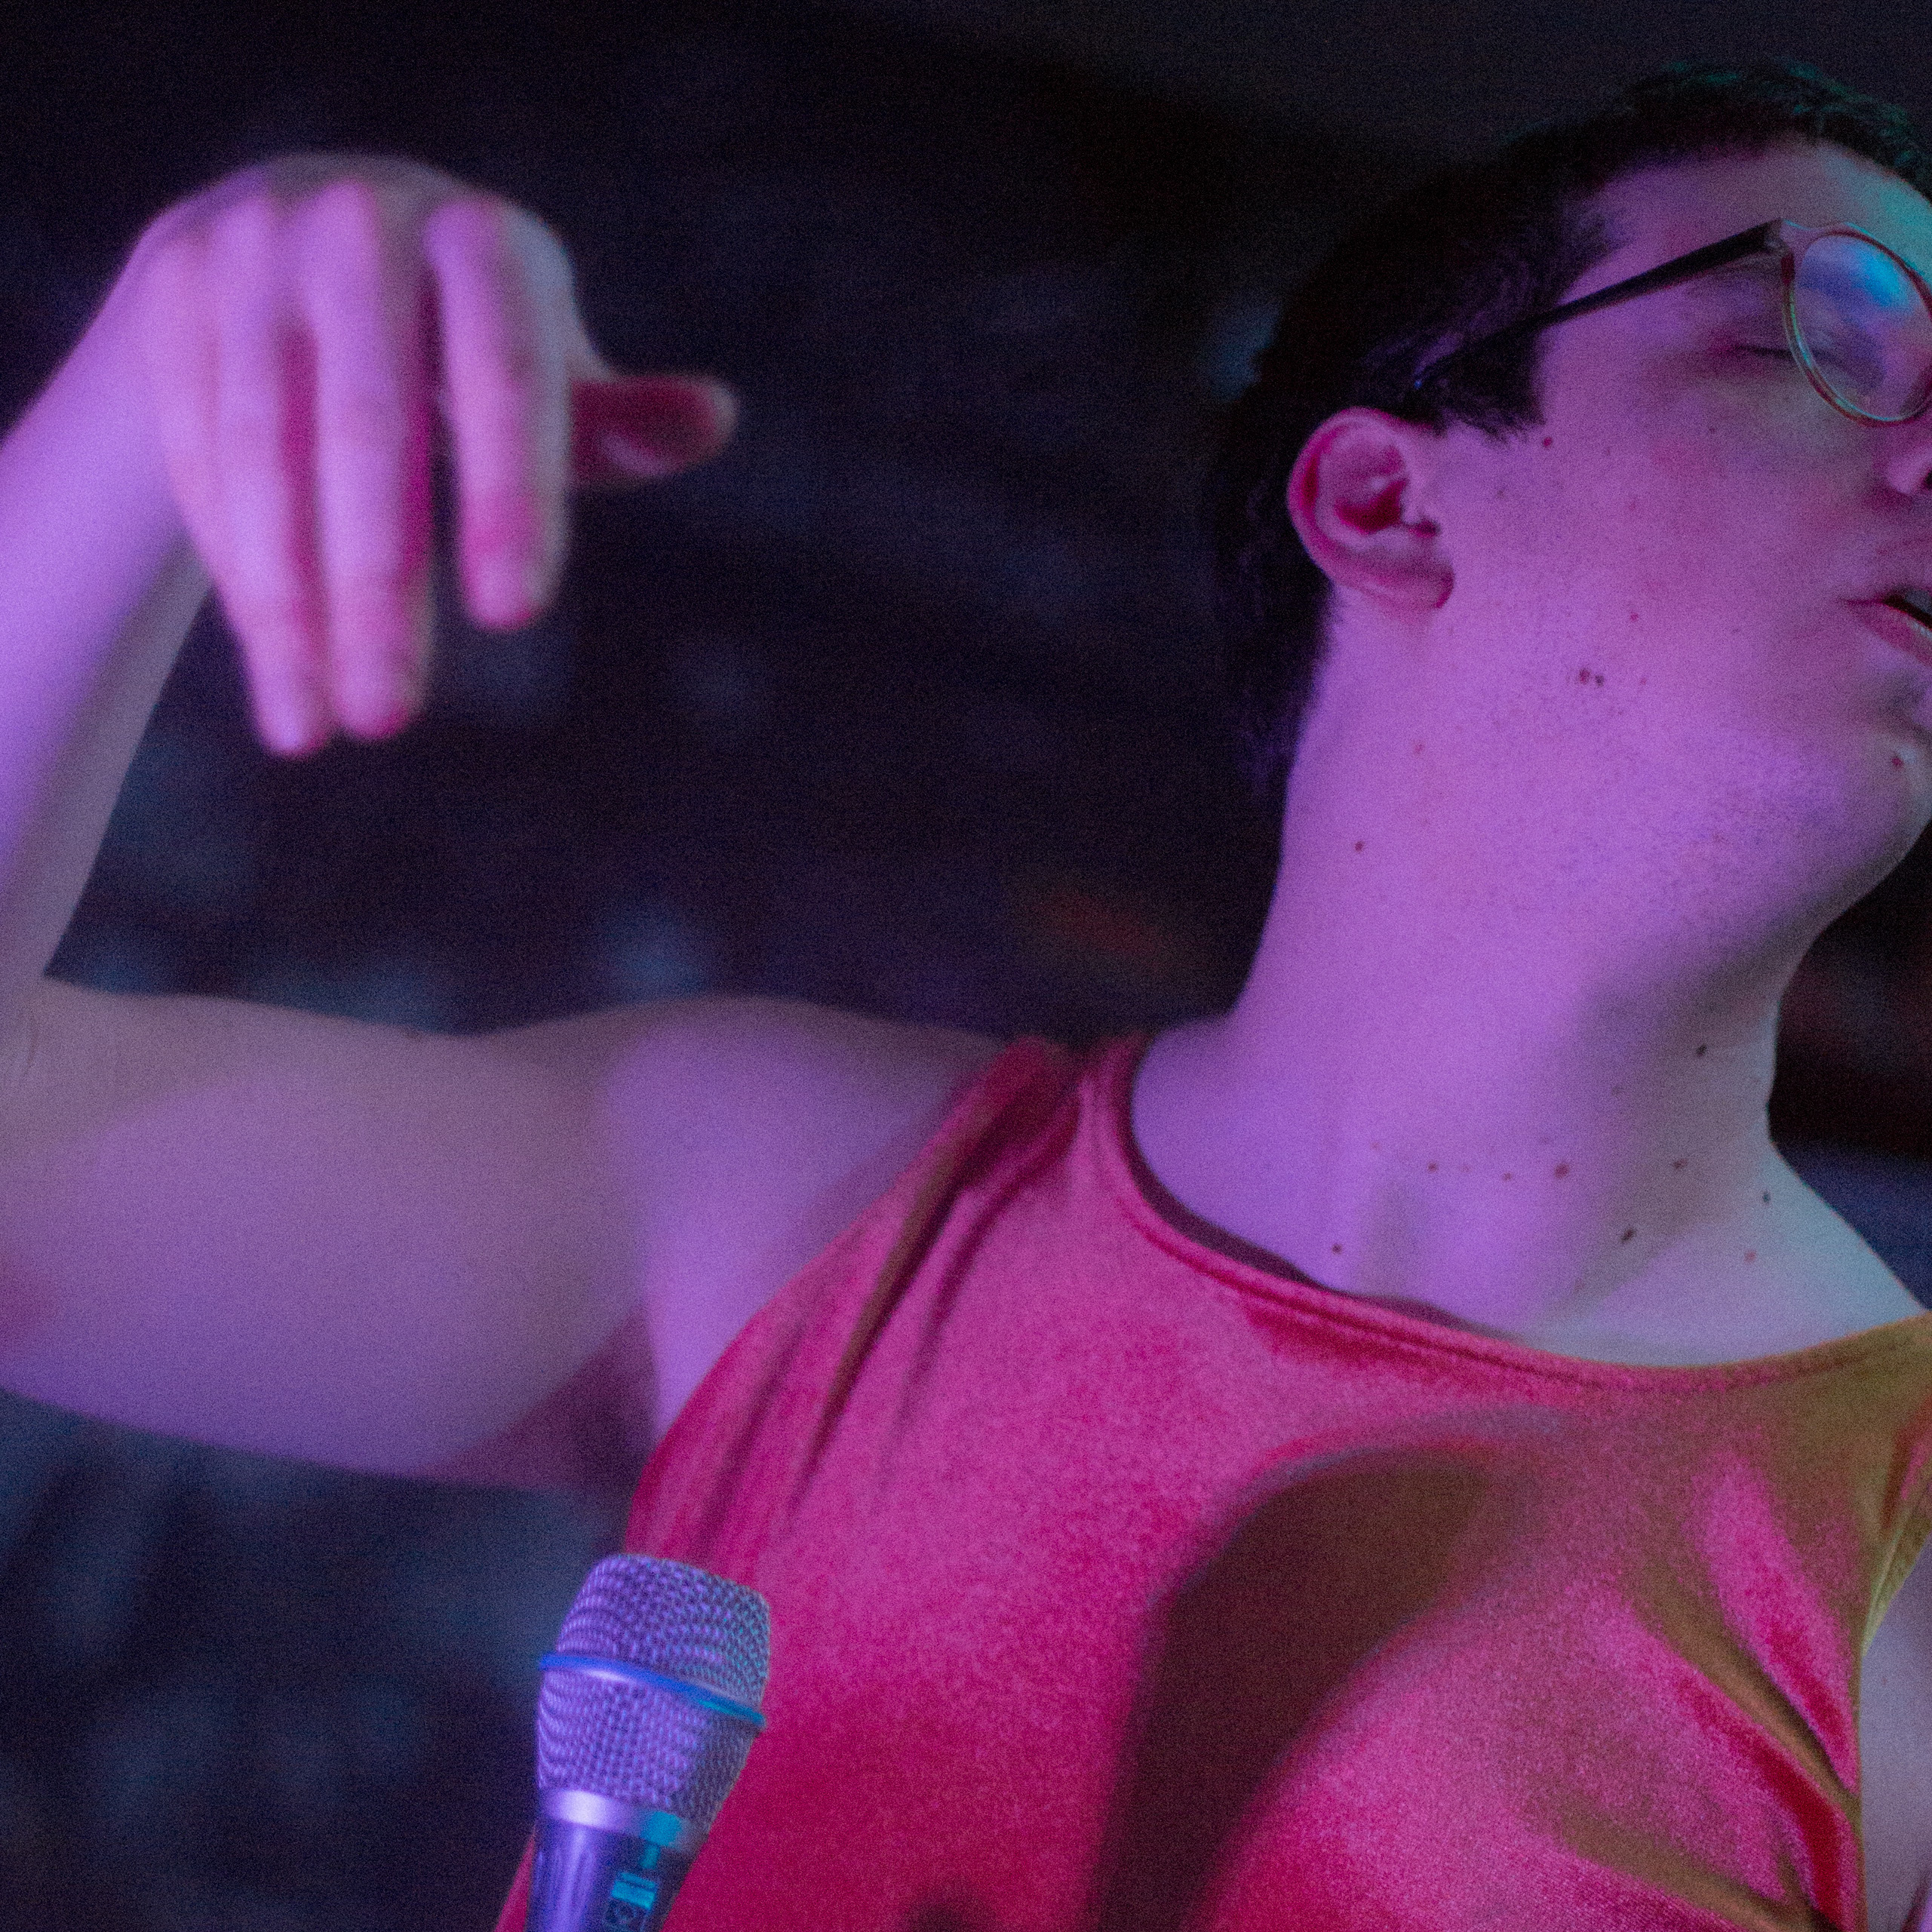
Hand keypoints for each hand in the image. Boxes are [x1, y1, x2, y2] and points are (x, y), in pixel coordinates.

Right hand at [122, 154, 734, 752]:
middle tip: (390, 720)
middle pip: (368, 432)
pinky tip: (280, 674)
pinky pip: (200, 459)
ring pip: (264, 457)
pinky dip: (241, 576)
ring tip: (318, 730)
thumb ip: (617, 417)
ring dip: (289, 609)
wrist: (297, 245)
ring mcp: (251, 256)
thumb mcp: (545, 365)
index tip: (513, 618)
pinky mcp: (172, 301)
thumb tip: (715, 417)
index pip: (504, 380)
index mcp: (480, 240)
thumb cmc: (464, 338)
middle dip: (375, 590)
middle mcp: (357, 226)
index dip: (507, 498)